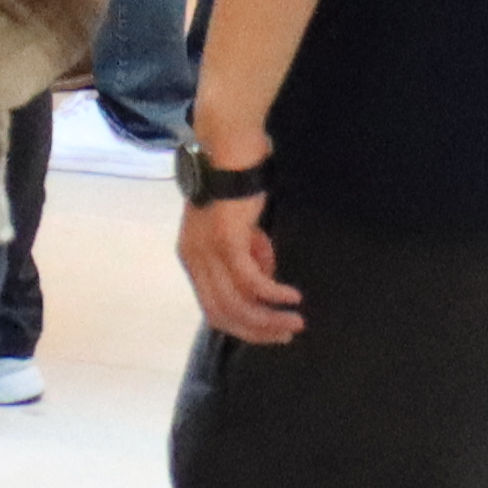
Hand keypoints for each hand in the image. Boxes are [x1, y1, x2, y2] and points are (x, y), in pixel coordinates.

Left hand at [179, 186, 301, 347]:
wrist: (228, 153)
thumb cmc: (234, 188)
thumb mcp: (237, 230)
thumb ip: (249, 256)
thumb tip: (266, 279)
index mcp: (193, 260)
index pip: (213, 309)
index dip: (242, 327)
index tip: (270, 333)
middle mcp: (195, 262)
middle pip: (223, 314)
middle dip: (257, 330)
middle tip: (287, 334)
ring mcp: (209, 254)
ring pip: (238, 303)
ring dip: (269, 317)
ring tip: (294, 321)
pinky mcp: (227, 243)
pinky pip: (251, 280)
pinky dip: (272, 294)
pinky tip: (291, 297)